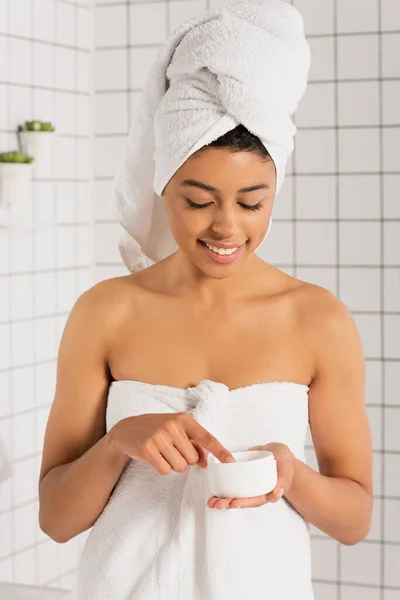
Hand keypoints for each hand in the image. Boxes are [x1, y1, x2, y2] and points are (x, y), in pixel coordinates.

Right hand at [110, 413, 234, 474]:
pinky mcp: (146, 449)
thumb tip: (205, 463)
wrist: (128, 429)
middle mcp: (172, 426)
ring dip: (174, 465)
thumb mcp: (178, 430)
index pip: (207, 437)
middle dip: (185, 460)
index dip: (220, 451)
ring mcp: (158, 436)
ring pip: (180, 466)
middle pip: (193, 459)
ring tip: (164, 453)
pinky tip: (155, 457)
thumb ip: (194, 444)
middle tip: (173, 450)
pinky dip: (162, 468)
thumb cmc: (158, 430)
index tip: (230, 461)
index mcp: (184, 419)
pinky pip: (165, 470)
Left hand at [207, 442, 295, 509]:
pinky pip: (231, 485)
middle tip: (217, 505)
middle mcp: (256, 492)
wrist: (278, 453)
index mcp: (267, 493)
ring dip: (223, 500)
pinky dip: (222, 489)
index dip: (244, 502)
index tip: (233, 504)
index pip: (254, 500)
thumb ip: (283, 480)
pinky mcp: (241, 477)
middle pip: (242, 500)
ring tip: (211, 503)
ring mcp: (248, 485)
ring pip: (235, 495)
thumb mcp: (286, 468)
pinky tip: (212, 493)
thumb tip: (276, 495)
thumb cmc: (285, 462)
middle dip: (229, 503)